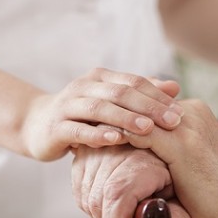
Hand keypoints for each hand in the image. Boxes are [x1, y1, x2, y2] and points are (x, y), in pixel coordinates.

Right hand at [22, 68, 183, 160]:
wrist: (38, 123)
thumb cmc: (83, 114)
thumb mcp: (111, 101)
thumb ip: (140, 93)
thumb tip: (175, 87)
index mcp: (100, 78)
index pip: (134, 82)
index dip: (158, 96)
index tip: (180, 112)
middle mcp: (84, 87)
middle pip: (120, 93)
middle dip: (148, 107)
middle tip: (172, 121)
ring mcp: (68, 105)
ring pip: (99, 109)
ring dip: (125, 118)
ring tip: (148, 129)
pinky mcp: (56, 127)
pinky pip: (78, 129)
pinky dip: (97, 134)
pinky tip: (115, 140)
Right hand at [71, 144, 191, 217]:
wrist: (156, 156)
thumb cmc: (170, 180)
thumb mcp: (180, 200)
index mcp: (144, 159)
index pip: (119, 194)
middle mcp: (118, 148)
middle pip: (99, 198)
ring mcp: (100, 149)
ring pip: (87, 195)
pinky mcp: (87, 152)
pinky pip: (80, 188)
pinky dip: (90, 206)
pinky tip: (107, 208)